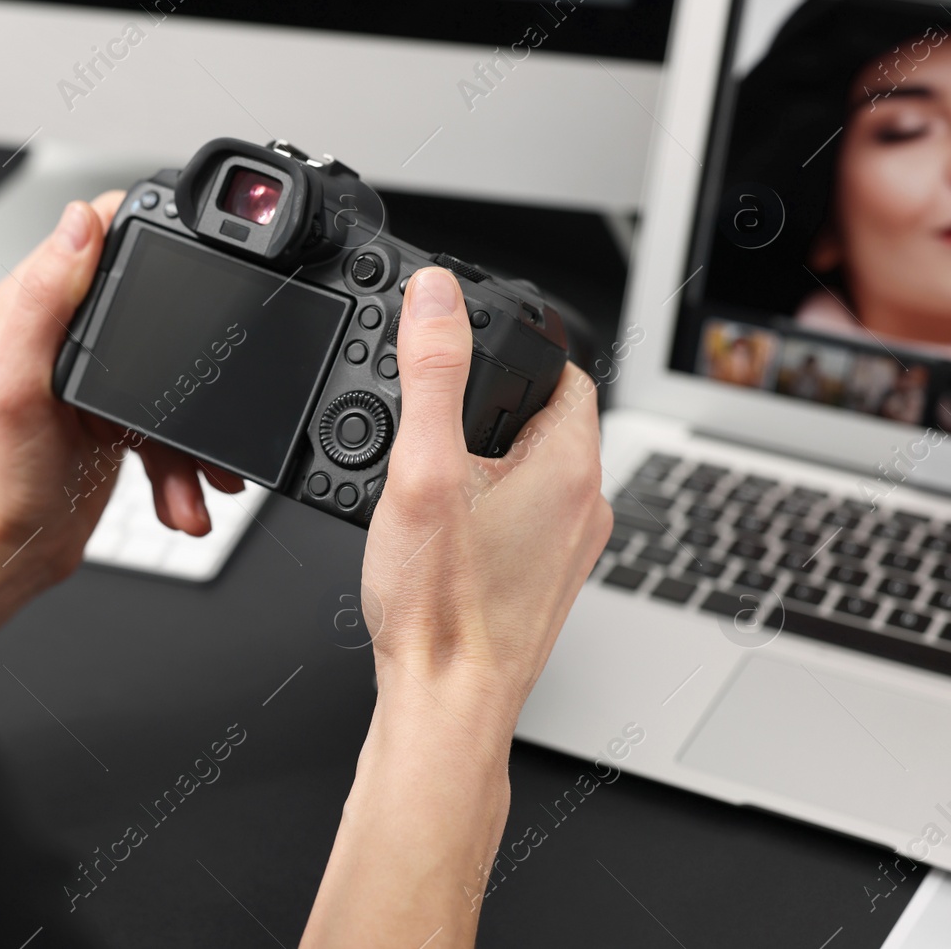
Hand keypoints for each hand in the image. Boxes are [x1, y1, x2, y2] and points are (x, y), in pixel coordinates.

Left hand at [0, 197, 244, 677]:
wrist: (12, 552)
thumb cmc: (0, 477)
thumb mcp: (17, 382)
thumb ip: (44, 300)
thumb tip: (80, 222)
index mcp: (33, 303)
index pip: (98, 232)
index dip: (151, 232)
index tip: (194, 262)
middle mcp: (64, 331)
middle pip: (154, 303)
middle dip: (193, 357)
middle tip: (212, 395)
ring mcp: (97, 374)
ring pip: (173, 372)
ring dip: (195, 433)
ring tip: (204, 475)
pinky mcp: (120, 413)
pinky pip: (173, 420)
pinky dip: (187, 462)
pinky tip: (187, 494)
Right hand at [301, 267, 608, 948]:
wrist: (446, 708)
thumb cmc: (440, 608)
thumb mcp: (420, 470)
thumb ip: (431, 373)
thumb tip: (437, 295)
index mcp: (568, 467)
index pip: (566, 374)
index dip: (516, 351)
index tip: (467, 353)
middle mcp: (583, 509)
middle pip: (546, 422)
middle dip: (491, 407)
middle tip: (431, 416)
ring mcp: (568, 553)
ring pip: (535, 474)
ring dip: (489, 459)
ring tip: (429, 474)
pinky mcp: (544, 586)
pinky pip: (525, 521)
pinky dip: (489, 507)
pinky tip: (443, 531)